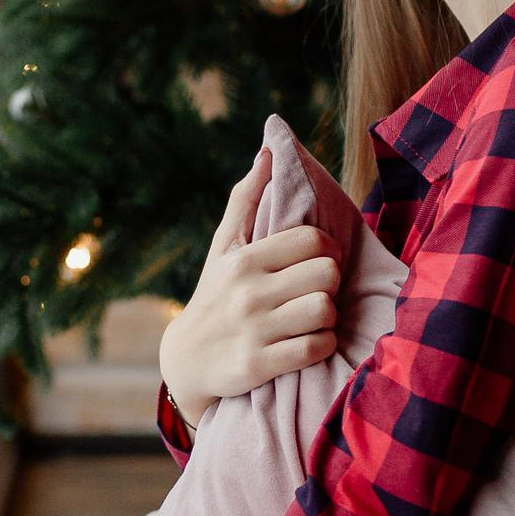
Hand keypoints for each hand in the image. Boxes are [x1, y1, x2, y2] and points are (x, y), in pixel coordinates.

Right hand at [158, 144, 340, 428]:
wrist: (186, 359)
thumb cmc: (215, 293)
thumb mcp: (224, 246)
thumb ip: (247, 198)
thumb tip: (269, 149)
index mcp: (245, 259)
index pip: (313, 240)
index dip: (327, 249)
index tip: (319, 261)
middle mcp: (248, 292)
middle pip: (326, 274)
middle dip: (328, 283)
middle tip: (316, 289)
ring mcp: (254, 330)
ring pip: (324, 310)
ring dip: (327, 316)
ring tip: (314, 316)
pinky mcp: (259, 365)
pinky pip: (315, 348)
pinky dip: (322, 344)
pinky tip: (310, 341)